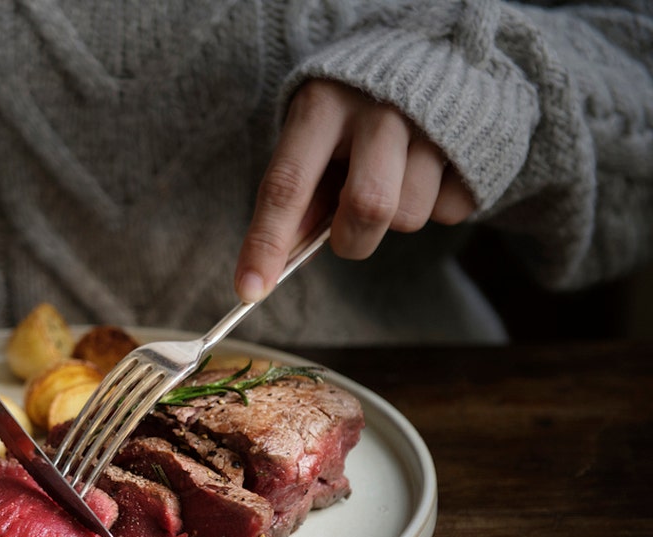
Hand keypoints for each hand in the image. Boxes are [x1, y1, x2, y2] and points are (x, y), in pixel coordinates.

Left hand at [235, 80, 474, 301]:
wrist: (431, 57)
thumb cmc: (353, 112)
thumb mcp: (314, 134)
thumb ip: (301, 190)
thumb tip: (285, 255)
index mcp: (323, 105)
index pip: (287, 185)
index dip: (266, 242)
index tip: (249, 290)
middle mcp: (380, 108)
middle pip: (367, 207)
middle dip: (352, 240)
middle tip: (346, 232)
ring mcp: (434, 123)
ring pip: (410, 216)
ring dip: (393, 220)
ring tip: (393, 178)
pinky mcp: (476, 141)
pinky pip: (450, 210)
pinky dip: (434, 205)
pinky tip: (427, 170)